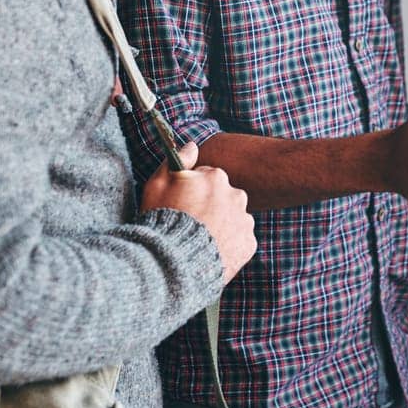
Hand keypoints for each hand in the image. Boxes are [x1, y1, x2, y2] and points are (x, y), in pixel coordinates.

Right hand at [141, 142, 256, 283]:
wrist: (173, 262)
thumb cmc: (161, 220)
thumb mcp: (158, 184)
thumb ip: (177, 160)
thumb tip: (192, 144)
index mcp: (216, 177)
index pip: (207, 178)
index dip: (192, 191)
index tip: (182, 204)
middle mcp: (236, 195)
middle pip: (223, 196)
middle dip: (210, 205)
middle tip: (191, 223)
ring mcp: (244, 220)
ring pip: (233, 216)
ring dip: (222, 223)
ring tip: (200, 238)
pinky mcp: (249, 243)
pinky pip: (240, 238)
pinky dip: (229, 242)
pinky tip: (211, 249)